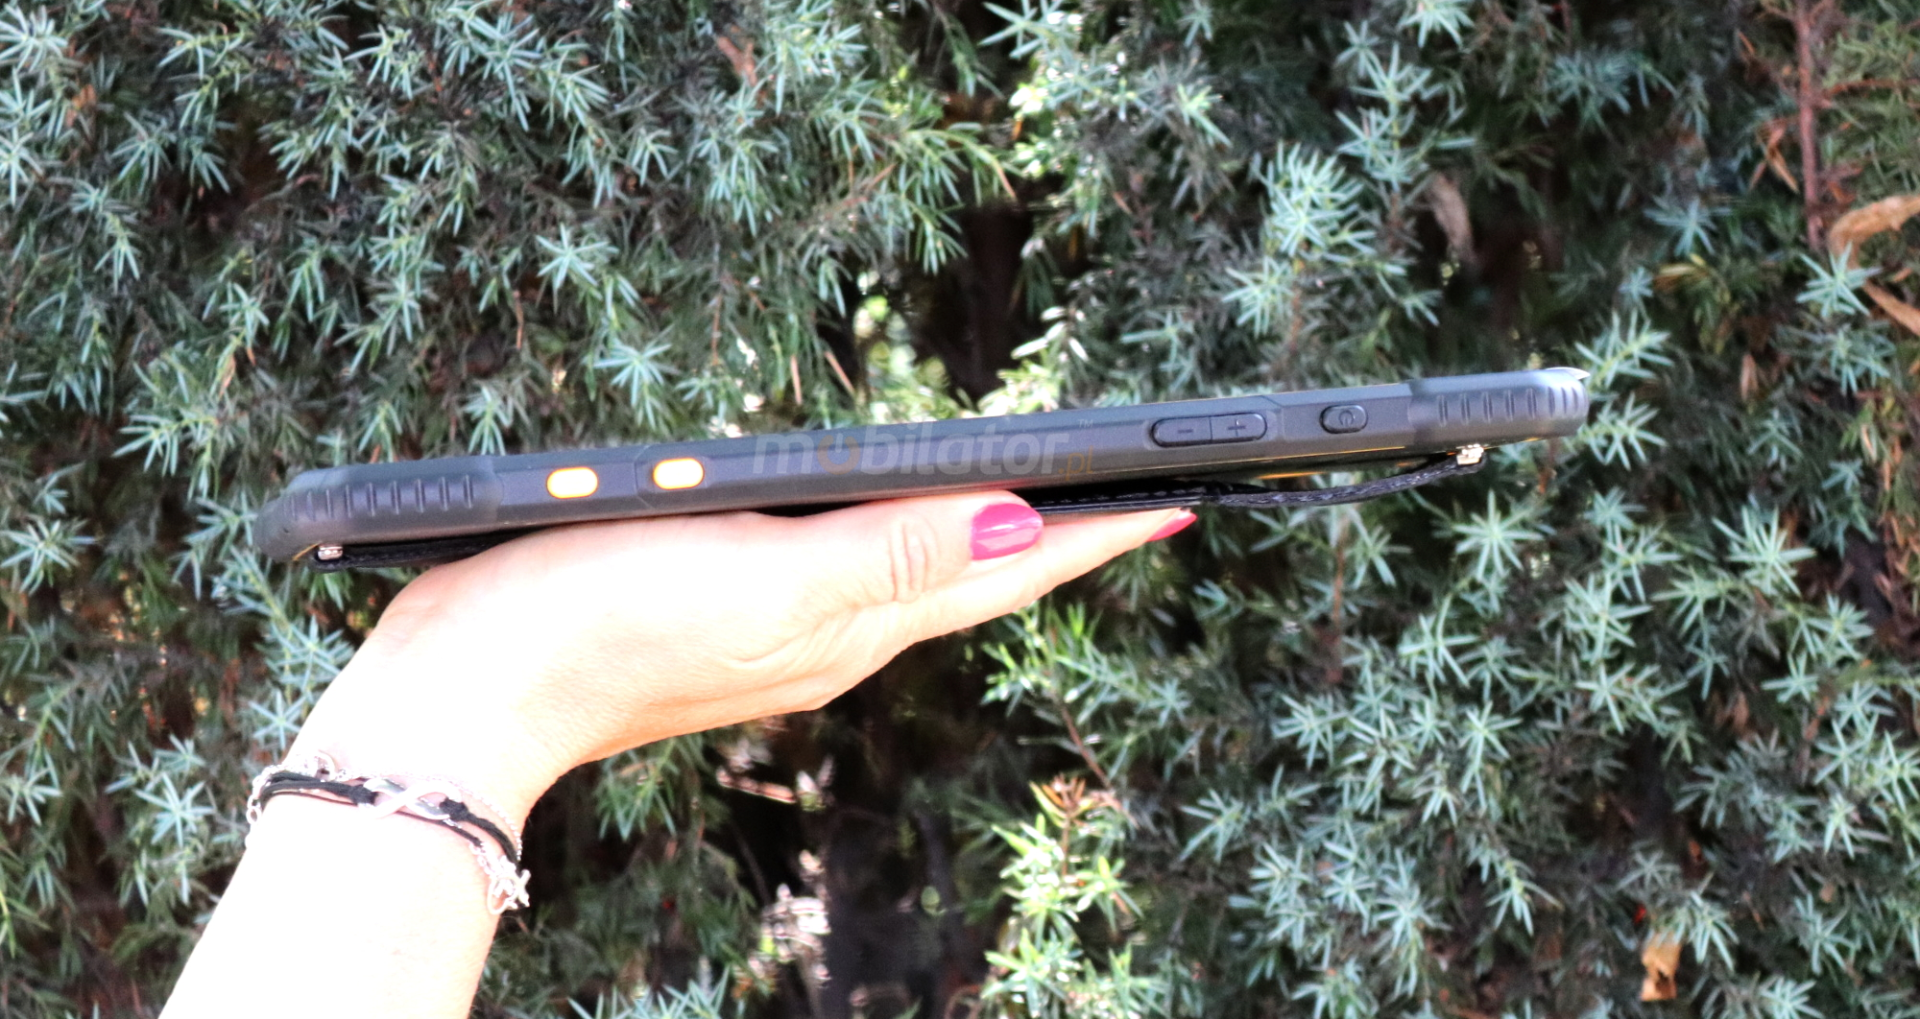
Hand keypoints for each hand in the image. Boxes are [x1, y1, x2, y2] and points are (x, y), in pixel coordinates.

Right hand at [287, 494, 1192, 819]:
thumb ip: (888, 553)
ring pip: (915, 585)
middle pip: (974, 582)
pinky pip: (848, 582)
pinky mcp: (723, 619)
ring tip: (1038, 514)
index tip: (1169, 503)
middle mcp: (834, 635)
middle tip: (1126, 505)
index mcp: (856, 622)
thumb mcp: (763, 579)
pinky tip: (889, 535)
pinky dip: (898, 552)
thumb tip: (1018, 523)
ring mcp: (781, 634)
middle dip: (1056, 542)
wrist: (468, 695)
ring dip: (985, 548)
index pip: (1003, 573)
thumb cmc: (603, 625)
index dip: (1088, 537)